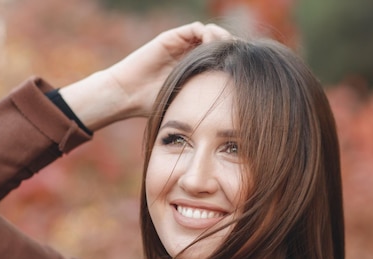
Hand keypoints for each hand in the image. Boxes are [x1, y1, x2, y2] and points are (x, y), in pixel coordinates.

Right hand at [107, 22, 231, 116]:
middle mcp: (188, 54)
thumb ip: (203, 103)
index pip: (221, 58)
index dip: (234, 62)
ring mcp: (181, 44)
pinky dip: (208, 35)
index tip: (245, 72)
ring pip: (212, 33)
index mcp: (194, 69)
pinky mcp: (173, 37)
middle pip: (220, 43)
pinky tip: (211, 51)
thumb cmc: (151, 105)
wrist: (126, 95)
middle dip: (232, 50)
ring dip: (223, 41)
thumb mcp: (186, 105)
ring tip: (228, 55)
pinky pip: (197, 28)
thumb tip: (233, 116)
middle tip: (242, 61)